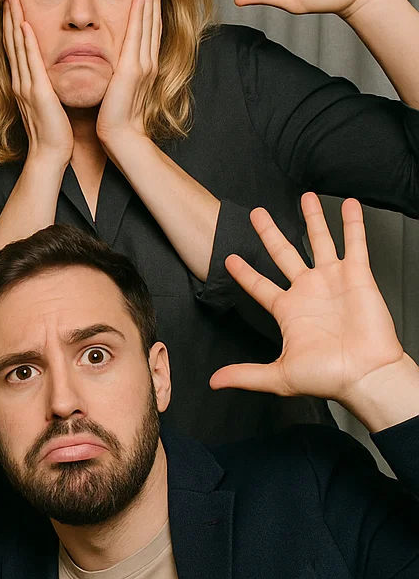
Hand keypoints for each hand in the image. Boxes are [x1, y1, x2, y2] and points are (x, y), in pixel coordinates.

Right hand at [3, 0, 73, 166]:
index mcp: (24, 83)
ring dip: (13, 19)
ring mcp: (26, 86)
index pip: (16, 47)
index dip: (13, 23)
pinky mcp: (36, 93)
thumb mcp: (49, 102)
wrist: (51, 154)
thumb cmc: (54, 131)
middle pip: (11, 40)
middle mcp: (20, 81)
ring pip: (17, 46)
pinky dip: (25, 42)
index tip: (13, 3)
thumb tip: (52, 74)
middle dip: (9, 14)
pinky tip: (23, 24)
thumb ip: (47, 85)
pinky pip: (29, 62)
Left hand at [96, 0, 161, 145]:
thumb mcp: (118, 92)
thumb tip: (115, 70)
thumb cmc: (117, 120)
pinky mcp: (133, 69)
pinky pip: (137, 36)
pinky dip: (140, 16)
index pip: (148, 32)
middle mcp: (147, 63)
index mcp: (143, 68)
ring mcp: (142, 65)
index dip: (151, 10)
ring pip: (148, 24)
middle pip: (152, 22)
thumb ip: (119, 77)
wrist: (121, 138)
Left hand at [210, 193, 405, 409]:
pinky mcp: (358, 277)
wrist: (365, 375)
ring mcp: (333, 281)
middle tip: (256, 214)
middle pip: (283, 253)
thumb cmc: (328, 378)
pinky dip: (353, 224)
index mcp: (288, 310)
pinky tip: (350, 205)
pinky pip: (355, 245)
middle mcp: (308, 291)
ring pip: (319, 241)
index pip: (259, 285)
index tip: (229, 258)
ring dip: (312, 219)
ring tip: (305, 197)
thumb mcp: (278, 375)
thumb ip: (245, 373)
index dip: (244, 272)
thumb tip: (214, 382)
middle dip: (270, 233)